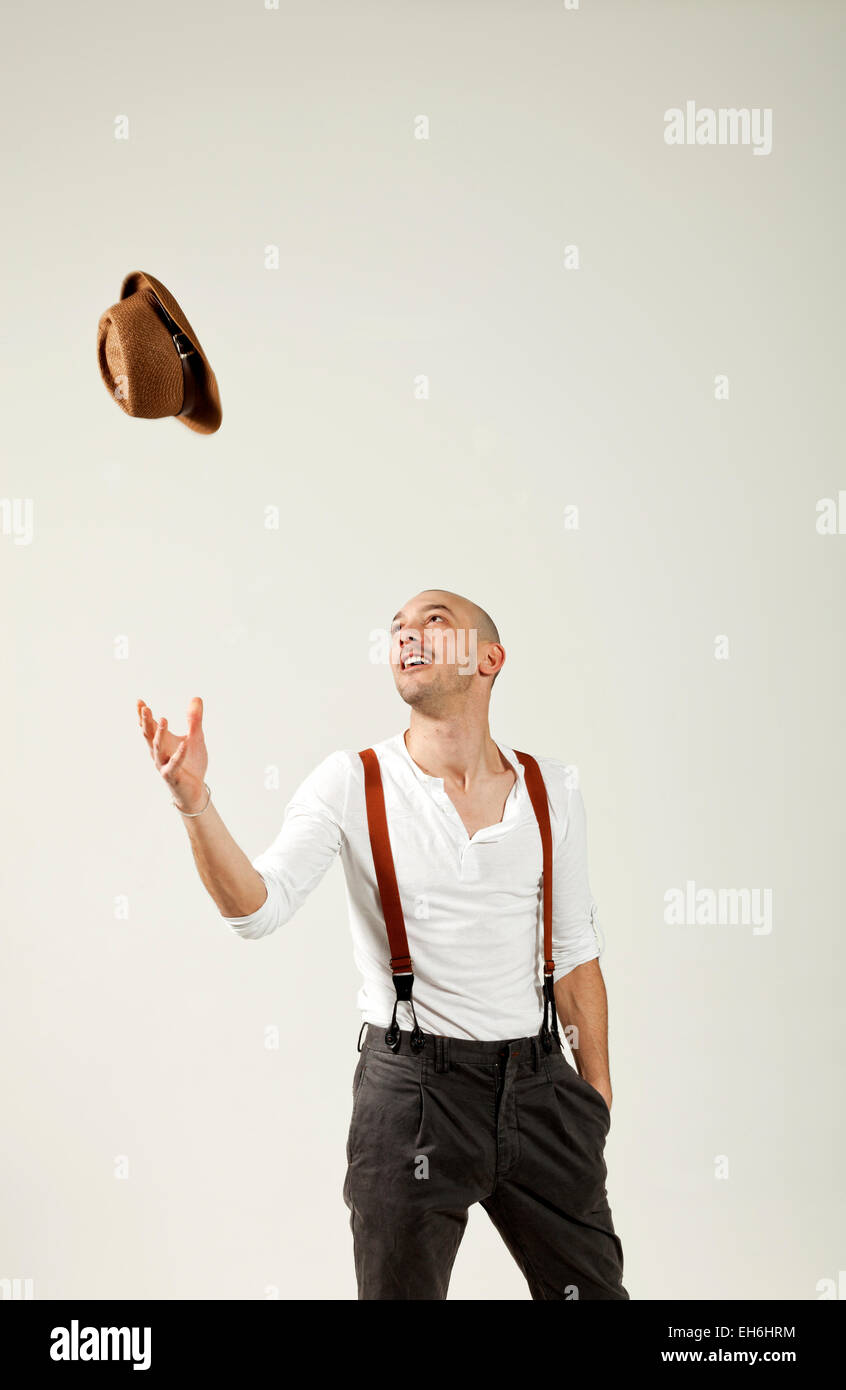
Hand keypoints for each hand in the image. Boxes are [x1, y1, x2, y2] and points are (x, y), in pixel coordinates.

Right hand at [137, 696, 208, 812]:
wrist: (195, 789)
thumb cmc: (191, 763)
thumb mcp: (195, 737)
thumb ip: (194, 719)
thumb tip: (196, 697)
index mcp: (162, 742)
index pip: (149, 727)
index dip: (143, 715)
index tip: (139, 701)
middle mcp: (159, 752)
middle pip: (149, 735)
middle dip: (146, 721)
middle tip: (144, 707)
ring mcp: (163, 764)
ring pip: (158, 748)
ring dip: (160, 734)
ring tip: (163, 719)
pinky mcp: (172, 776)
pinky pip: (174, 764)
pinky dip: (179, 754)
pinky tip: (184, 744)